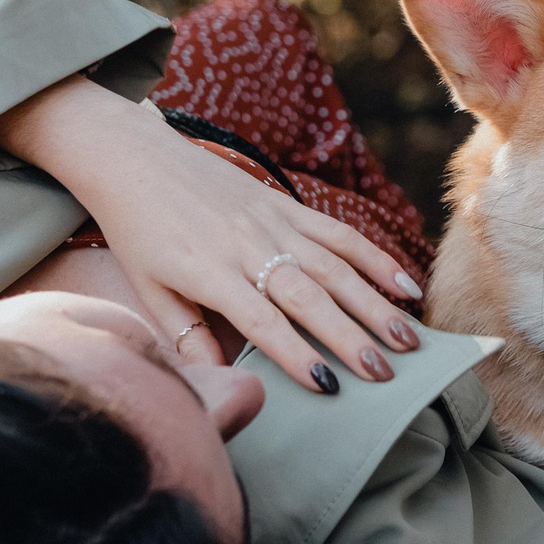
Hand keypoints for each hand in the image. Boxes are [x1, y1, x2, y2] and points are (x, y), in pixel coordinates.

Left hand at [0, 77, 422, 390]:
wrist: (134, 157)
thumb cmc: (137, 231)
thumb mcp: (147, 288)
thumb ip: (186, 335)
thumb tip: (219, 381)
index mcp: (209, 271)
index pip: (261, 320)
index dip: (295, 353)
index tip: (327, 386)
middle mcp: (248, 244)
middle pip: (309, 295)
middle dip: (350, 336)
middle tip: (384, 372)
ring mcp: (273, 220)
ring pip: (335, 265)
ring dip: (375, 303)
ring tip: (409, 339)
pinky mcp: (287, 204)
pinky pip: (338, 233)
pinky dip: (375, 258)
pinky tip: (405, 283)